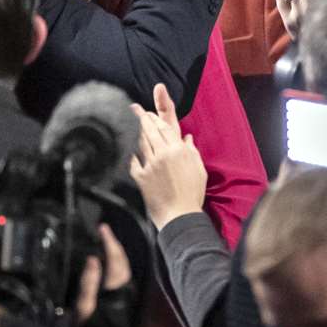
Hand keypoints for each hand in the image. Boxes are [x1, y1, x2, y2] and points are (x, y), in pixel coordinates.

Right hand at [72, 223, 129, 325]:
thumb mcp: (83, 308)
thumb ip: (89, 283)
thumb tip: (93, 258)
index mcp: (115, 289)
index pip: (115, 259)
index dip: (110, 242)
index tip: (102, 227)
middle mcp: (126, 291)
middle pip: (123, 263)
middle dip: (114, 246)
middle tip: (103, 232)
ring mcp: (128, 297)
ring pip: (125, 270)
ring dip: (116, 256)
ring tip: (104, 244)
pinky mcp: (127, 304)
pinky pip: (123, 279)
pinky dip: (116, 267)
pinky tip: (108, 266)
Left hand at [129, 83, 207, 229]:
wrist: (180, 216)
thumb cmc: (192, 195)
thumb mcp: (199, 170)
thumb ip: (192, 151)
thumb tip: (187, 138)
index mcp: (179, 150)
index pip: (165, 127)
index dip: (156, 118)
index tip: (150, 113)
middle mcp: (163, 154)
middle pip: (150, 130)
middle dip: (142, 118)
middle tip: (135, 109)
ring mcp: (150, 165)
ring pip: (140, 142)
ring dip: (136, 132)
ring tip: (130, 123)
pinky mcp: (141, 177)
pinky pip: (133, 161)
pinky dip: (131, 154)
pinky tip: (128, 149)